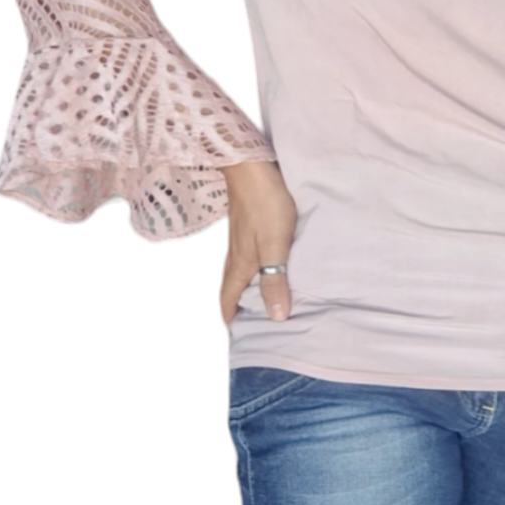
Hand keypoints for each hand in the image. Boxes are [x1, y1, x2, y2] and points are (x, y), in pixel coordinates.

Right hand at [220, 159, 297, 326]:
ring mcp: (241, 238)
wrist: (251, 165)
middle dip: (243, 309)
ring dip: (252, 288)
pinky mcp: (249, 224)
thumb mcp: (275, 245)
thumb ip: (275, 280)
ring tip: (272, 298)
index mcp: (240, 265)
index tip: (243, 339)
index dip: (233, 321)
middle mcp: (236, 255)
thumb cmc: (265, 204)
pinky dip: (259, 268)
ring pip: (243, 272)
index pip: (228, 302)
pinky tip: (275, 264)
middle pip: (234, 290)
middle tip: (262, 324)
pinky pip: (251, 255)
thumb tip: (276, 317)